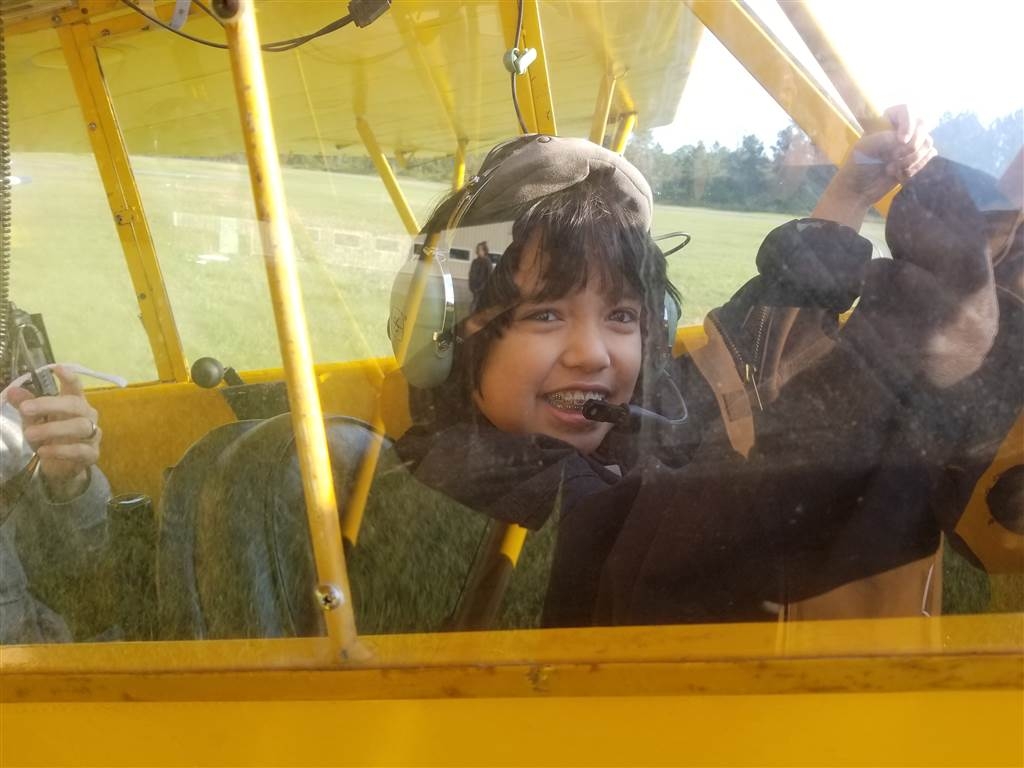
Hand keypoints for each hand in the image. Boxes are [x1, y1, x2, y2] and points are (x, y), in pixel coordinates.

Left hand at [6, 366, 100, 500]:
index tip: (57, 369)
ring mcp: (93, 435)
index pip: (75, 387)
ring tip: (29, 434)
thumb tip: (12, 391)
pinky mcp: (92, 454)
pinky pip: (80, 450)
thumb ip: (26, 406)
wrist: (61, 467)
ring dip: (53, 429)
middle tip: (26, 409)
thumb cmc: (49, 437)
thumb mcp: (34, 420)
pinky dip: (61, 450)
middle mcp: (88, 416)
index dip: (69, 377)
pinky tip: (43, 451)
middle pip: (76, 405)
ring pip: (80, 426)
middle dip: (50, 405)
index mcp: (75, 403)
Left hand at [813, 105, 936, 228]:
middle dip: (911, 145)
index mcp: (886, 122)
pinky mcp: (916, 159)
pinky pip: (929, 156)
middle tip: (893, 158)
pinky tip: (900, 176)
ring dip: (912, 159)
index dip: (908, 124)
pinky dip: (917, 166)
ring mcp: (910, 144)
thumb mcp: (864, 148)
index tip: (901, 140)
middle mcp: (901, 129)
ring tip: (891, 169)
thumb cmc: (857, 166)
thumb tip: (905, 140)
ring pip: (927, 142)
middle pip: (922, 125)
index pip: (906, 109)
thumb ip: (884, 138)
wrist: (859, 191)